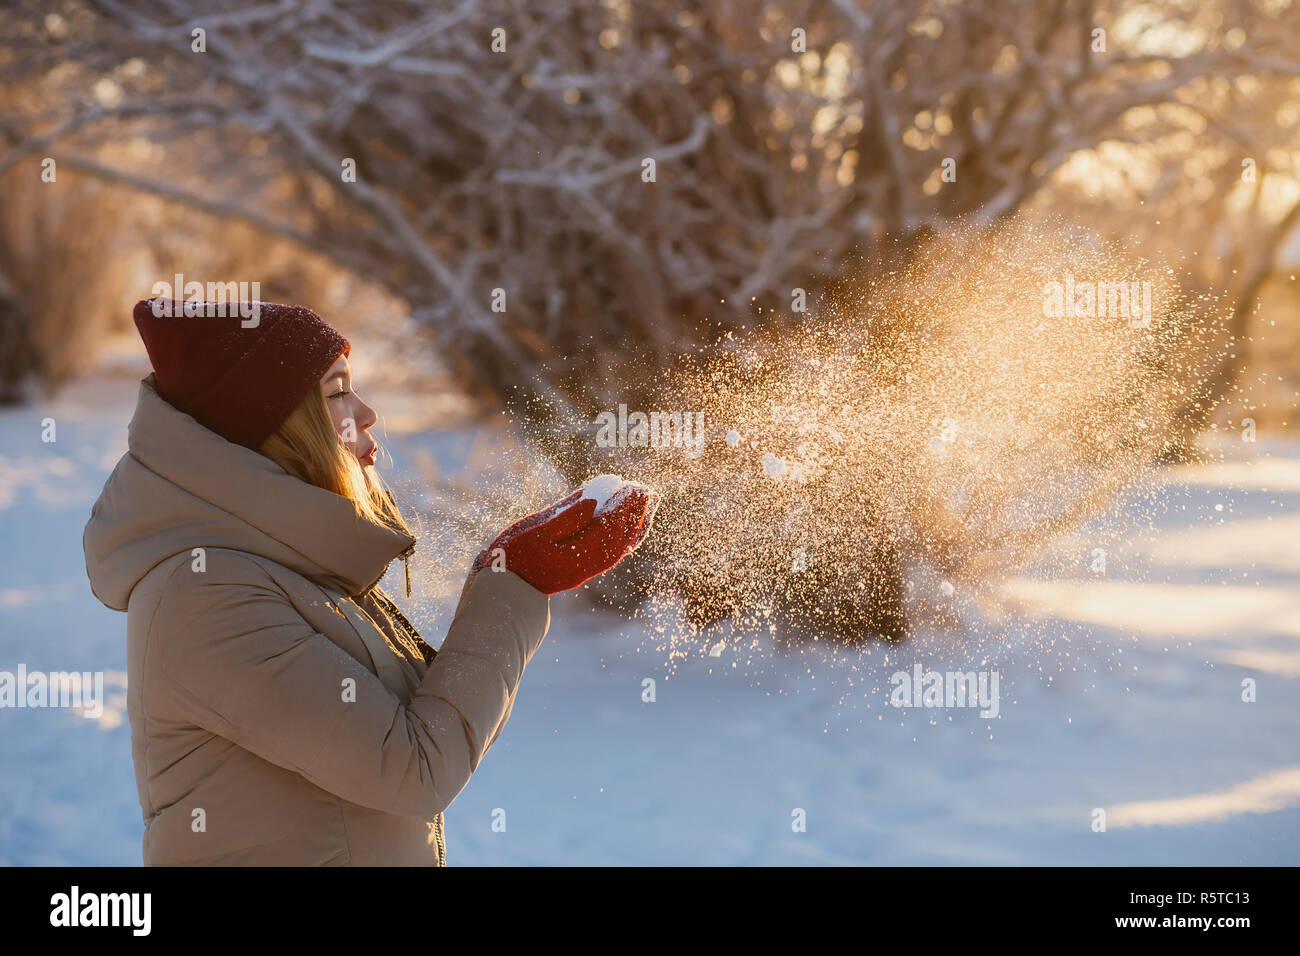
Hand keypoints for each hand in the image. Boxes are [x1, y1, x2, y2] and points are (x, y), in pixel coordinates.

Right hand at [473, 480, 658, 594]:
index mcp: (578, 552)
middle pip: (622, 535)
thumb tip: (594, 500)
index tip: (630, 485)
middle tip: (644, 488)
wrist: (506, 592)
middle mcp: (589, 562)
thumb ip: (566, 517)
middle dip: (635, 511)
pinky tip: (629, 526)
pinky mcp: (583, 570)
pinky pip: (613, 553)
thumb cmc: (514, 558)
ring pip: (621, 545)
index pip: (610, 526)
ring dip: (636, 524)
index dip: (622, 504)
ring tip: (647, 504)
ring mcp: (588, 568)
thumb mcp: (535, 532)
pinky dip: (625, 537)